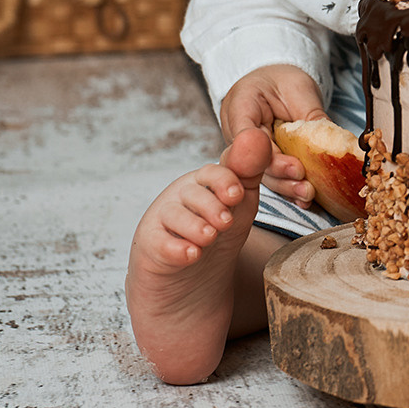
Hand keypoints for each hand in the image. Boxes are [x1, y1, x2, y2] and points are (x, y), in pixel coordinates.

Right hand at [132, 156, 254, 275]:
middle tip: (226, 221)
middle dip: (211, 206)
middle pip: (193, 193)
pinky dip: (176, 249)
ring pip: (174, 215)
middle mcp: (182, 195)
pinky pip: (159, 242)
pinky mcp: (151, 243)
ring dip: (194, 226)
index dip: (224, 182)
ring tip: (209, 237)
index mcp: (205, 182)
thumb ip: (250, 172)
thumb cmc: (219, 228)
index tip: (236, 195)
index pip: (212, 173)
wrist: (196, 272)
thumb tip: (257, 135)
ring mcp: (164, 219)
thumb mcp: (241, 202)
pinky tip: (191, 254)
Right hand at [218, 63, 324, 208]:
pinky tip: (303, 199)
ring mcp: (246, 150)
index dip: (267, 153)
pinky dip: (289, 187)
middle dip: (280, 174)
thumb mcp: (299, 89)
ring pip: (263, 173)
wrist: (274, 82)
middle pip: (253, 159)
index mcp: (240, 105)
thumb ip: (310, 114)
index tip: (293, 164)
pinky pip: (273, 176)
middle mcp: (238, 132)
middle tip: (303, 181)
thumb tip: (331, 139)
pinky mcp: (260, 162)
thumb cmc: (282, 80)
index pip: (247, 134)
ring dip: (286, 186)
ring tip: (307, 193)